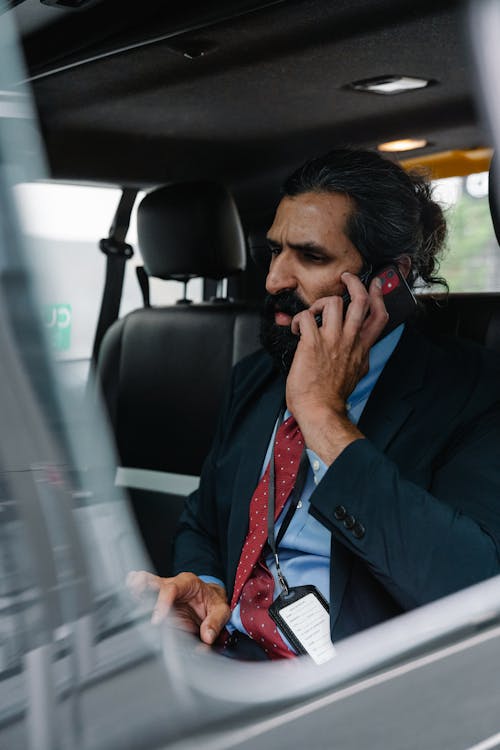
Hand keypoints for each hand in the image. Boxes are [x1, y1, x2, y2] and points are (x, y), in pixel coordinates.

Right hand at [127, 570, 229, 644]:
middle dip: (143, 584)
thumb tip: (207, 636)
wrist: (210, 599)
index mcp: (188, 583)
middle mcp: (172, 585)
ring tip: (126, 591)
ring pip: (146, 588)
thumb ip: (215, 622)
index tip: (157, 619)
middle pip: (155, 581)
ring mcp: (162, 593)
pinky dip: (135, 598)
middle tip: (133, 587)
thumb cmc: (213, 602)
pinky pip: (145, 598)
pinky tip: (126, 597)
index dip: (162, 602)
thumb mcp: (221, 610)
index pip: (172, 589)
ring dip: (135, 590)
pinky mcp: (157, 603)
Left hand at [286, 273, 387, 461]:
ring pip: (333, 302)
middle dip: (354, 283)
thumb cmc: (332, 397)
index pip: (379, 316)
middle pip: (360, 301)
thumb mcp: (357, 374)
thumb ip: (359, 358)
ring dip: (319, 302)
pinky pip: (306, 317)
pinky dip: (298, 319)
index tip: (375, 285)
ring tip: (312, 313)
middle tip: (345, 278)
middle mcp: (349, 340)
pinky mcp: (312, 343)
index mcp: (361, 348)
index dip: (379, 296)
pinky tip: (296, 329)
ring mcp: (332, 340)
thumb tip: (360, 353)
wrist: (321, 411)